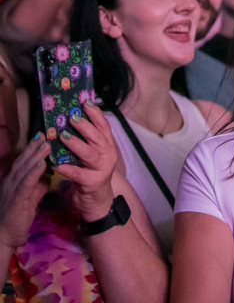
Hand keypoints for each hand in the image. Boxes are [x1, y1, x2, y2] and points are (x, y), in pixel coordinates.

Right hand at [0, 135, 50, 250]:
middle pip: (24, 161)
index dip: (32, 149)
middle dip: (35, 147)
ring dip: (36, 155)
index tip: (42, 137)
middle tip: (45, 133)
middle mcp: (11, 182)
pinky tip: (42, 163)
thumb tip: (47, 175)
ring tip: (46, 143)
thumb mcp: (30, 199)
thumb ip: (38, 187)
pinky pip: (26, 183)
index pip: (24, 162)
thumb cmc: (17, 218)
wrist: (3, 236)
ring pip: (25, 169)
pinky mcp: (17, 199)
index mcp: (14, 181)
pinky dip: (34, 172)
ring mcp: (13, 189)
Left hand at [53, 101, 118, 221]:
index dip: (96, 114)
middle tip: (71, 117)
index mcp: (107, 145)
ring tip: (63, 136)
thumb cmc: (91, 172)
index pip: (104, 126)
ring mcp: (101, 169)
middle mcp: (108, 155)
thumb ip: (86, 138)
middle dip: (85, 126)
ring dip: (76, 144)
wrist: (98, 200)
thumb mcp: (92, 153)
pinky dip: (66, 168)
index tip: (85, 102)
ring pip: (89, 154)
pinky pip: (78, 174)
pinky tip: (56, 164)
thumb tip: (70, 117)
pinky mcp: (92, 182)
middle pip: (98, 137)